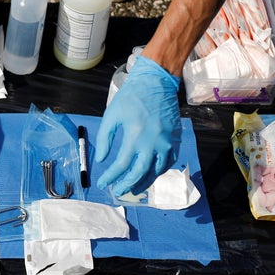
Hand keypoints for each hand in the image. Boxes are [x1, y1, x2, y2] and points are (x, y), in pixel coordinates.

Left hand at [95, 55, 181, 194]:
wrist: (157, 82)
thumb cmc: (131, 97)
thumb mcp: (112, 115)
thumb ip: (104, 138)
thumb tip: (101, 159)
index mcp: (135, 136)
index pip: (121, 165)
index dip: (111, 177)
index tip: (103, 183)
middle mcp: (153, 142)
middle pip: (140, 172)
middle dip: (127, 184)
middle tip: (118, 191)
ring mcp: (166, 142)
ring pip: (156, 170)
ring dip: (144, 182)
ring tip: (133, 188)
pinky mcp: (174, 139)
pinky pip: (168, 161)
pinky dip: (159, 171)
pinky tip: (150, 174)